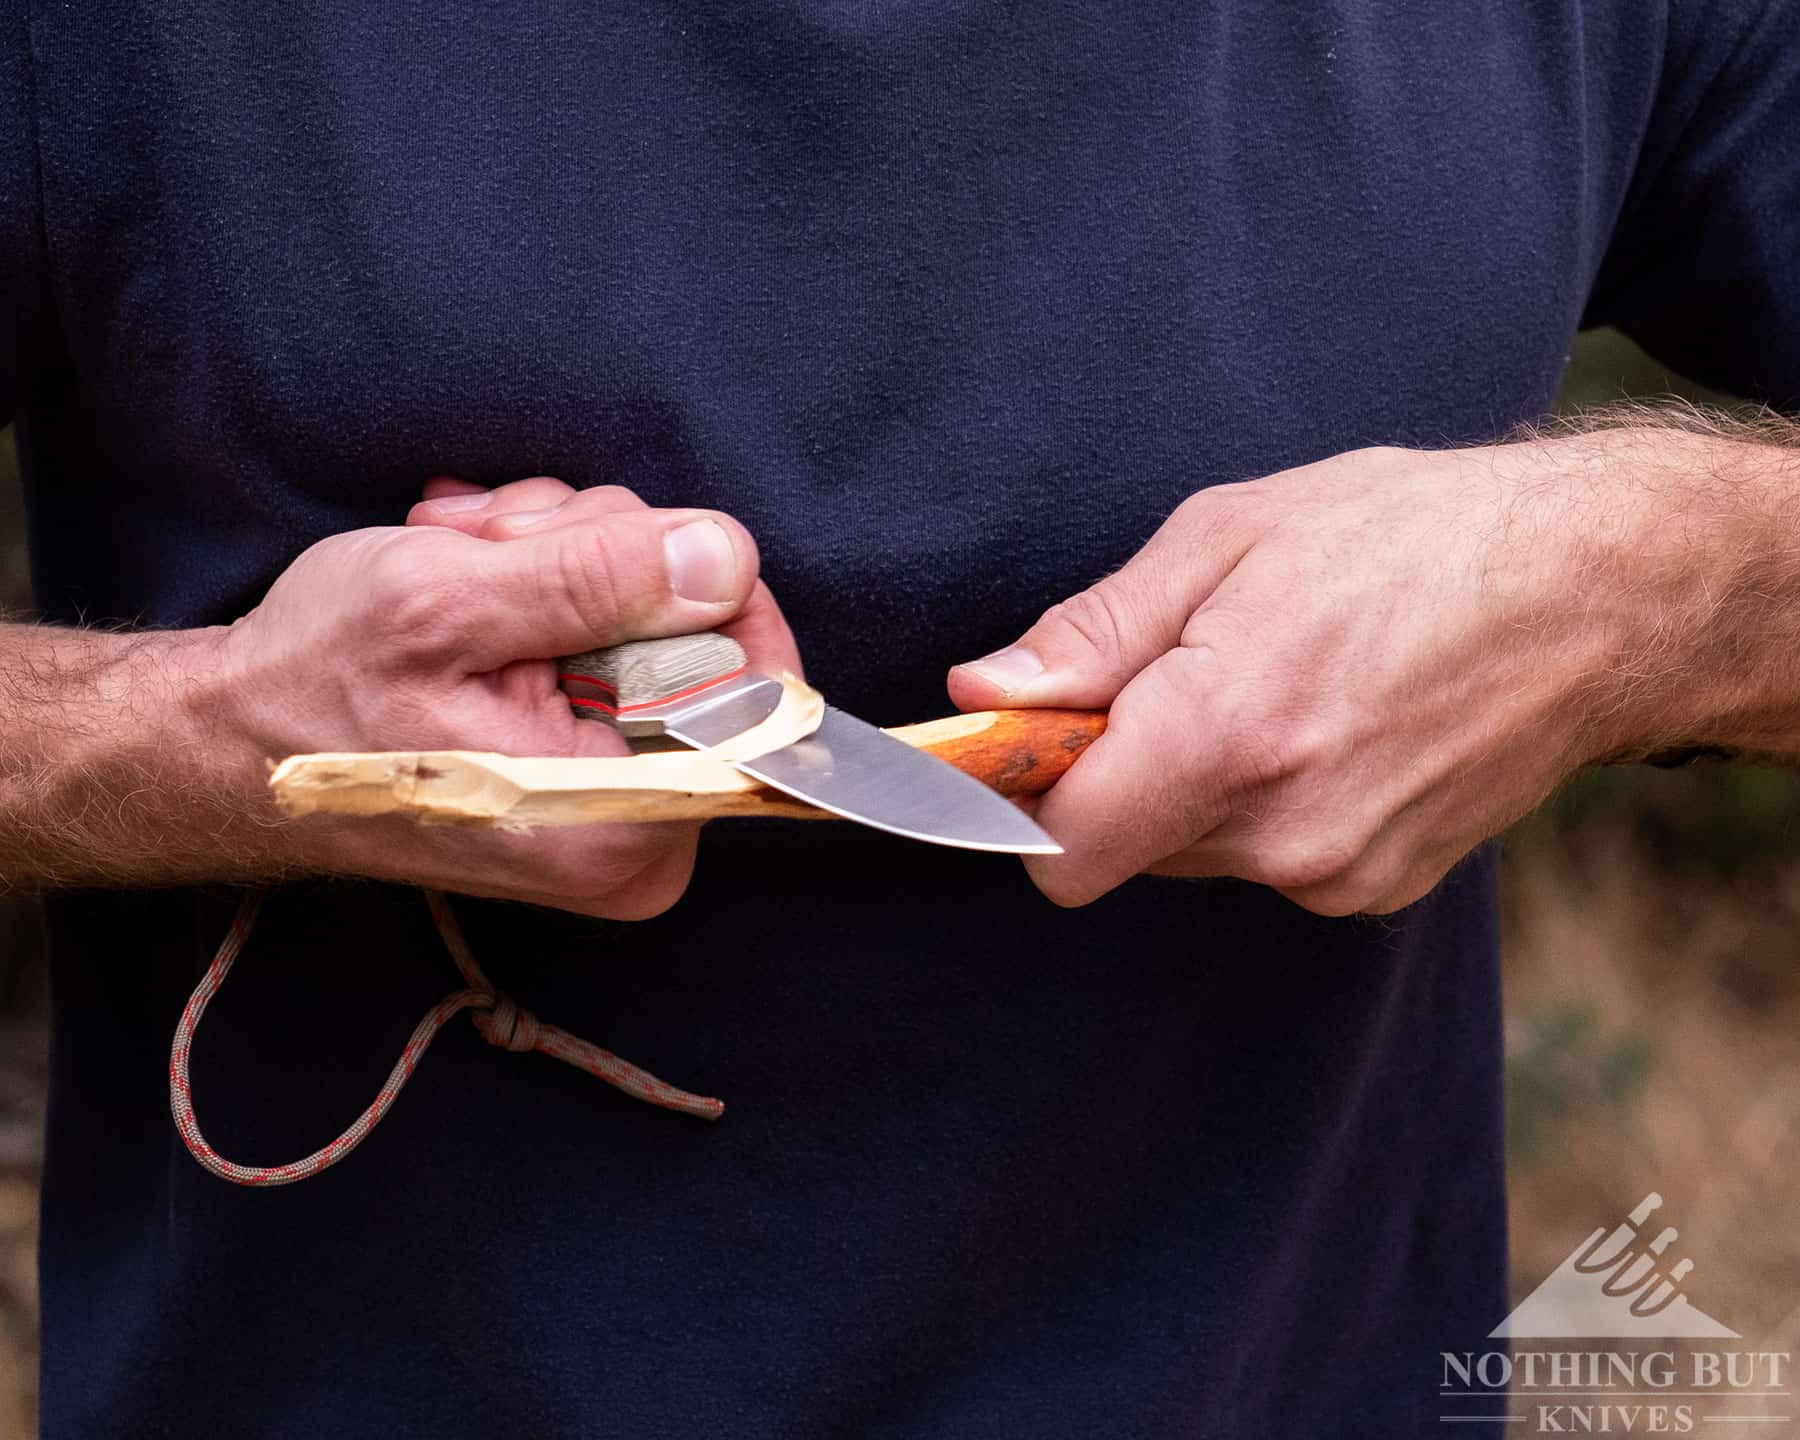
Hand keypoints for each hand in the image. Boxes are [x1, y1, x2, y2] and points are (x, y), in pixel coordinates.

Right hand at [215, 475, 799, 916]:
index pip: (757, 685)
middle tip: (494, 550)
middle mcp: (643, 833)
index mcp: (625, 826)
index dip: (690, 582)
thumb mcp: (444, 608)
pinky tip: (472, 574)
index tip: (592, 544)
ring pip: (656, 621)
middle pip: (703, 640)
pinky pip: (617, 642)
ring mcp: (622, 799)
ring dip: (559, 556)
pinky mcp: (594, 763)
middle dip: (598, 558)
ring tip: (462, 561)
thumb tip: (725, 558)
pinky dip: (548, 585)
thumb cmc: (313, 691)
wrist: (233, 743)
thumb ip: (593, 580)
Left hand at [948, 433, 1720, 914]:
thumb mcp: (1227, 536)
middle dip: (1115, 776)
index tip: (1022, 748)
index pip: (1061, 849)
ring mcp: (1338, 873)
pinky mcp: (1377, 889)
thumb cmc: (1411, 535)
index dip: (1022, 799)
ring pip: (1188, 854)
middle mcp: (1284, 830)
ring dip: (1191, 788)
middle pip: (1118, 848)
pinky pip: (1261, 860)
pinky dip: (1260, 807)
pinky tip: (1324, 727)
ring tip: (1270, 687)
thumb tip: (983, 693)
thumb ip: (1092, 633)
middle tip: (1173, 676)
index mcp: (1231, 732)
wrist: (1600, 593)